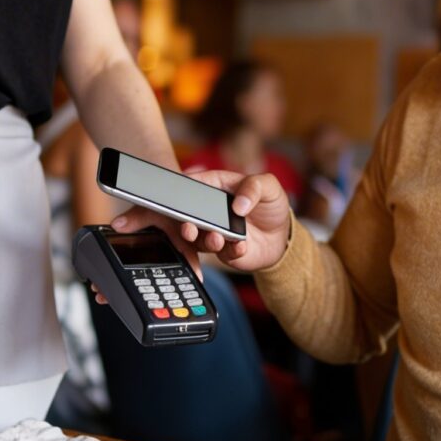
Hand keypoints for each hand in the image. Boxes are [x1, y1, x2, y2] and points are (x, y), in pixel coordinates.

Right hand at [111, 168, 292, 272]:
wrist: (284, 236)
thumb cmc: (272, 204)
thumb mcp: (269, 185)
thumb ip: (254, 187)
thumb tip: (239, 204)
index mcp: (213, 187)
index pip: (184, 187)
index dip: (166, 194)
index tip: (156, 200)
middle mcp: (208, 211)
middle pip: (182, 216)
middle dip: (181, 225)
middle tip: (189, 229)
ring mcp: (213, 231)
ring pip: (198, 239)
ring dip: (206, 239)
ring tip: (219, 237)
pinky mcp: (223, 251)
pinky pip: (221, 254)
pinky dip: (231, 251)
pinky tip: (241, 247)